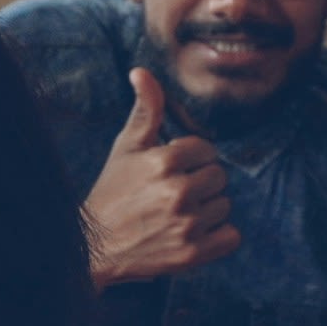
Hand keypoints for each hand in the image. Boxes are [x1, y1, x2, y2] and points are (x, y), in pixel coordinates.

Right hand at [83, 69, 237, 287]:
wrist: (95, 247)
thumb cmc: (113, 191)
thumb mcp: (126, 147)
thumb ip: (144, 109)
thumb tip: (141, 71)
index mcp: (164, 161)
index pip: (206, 150)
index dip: (190, 160)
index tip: (169, 171)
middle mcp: (177, 192)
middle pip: (219, 177)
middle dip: (200, 183)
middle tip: (171, 194)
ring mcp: (186, 225)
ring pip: (225, 206)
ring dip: (207, 210)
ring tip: (178, 214)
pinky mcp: (192, 255)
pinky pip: (231, 236)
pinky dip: (218, 236)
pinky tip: (192, 233)